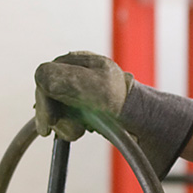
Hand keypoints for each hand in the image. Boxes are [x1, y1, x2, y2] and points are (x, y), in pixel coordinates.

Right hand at [34, 50, 192, 179]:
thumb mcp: (94, 87)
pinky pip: (67, 118)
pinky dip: (70, 127)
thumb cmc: (126, 104)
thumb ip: (64, 78)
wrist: (152, 125)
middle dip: (54, 115)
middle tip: (70, 132)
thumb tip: (40, 77)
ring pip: (56, 108)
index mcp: (82, 61)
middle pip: (47, 93)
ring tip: (83, 131)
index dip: (44, 98)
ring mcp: (83, 92)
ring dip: (64, 124)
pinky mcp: (88, 110)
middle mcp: (80, 74)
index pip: (45, 75)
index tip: (50, 121)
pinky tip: (83, 131)